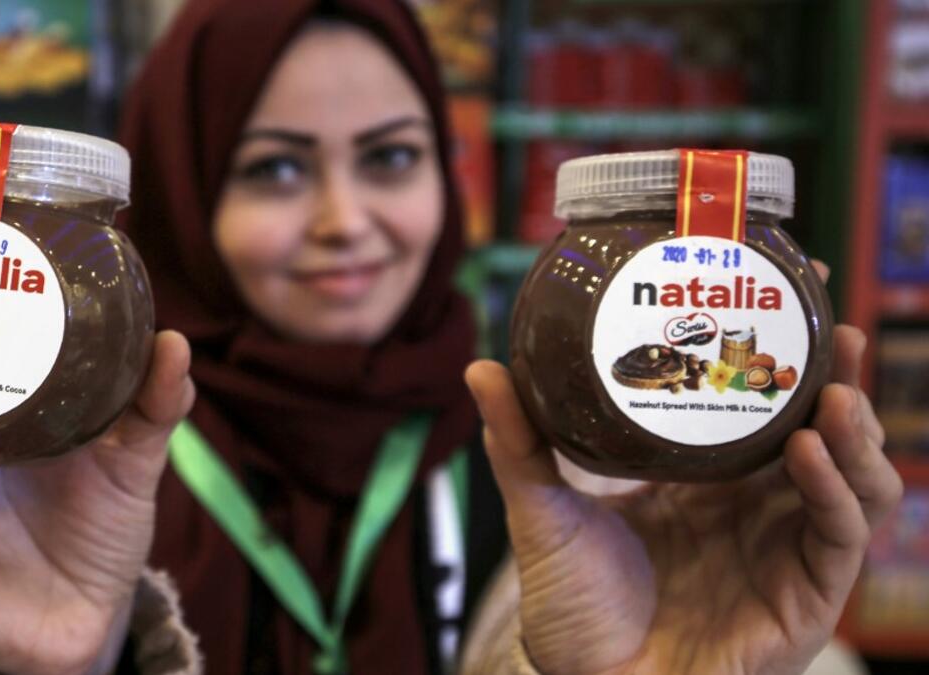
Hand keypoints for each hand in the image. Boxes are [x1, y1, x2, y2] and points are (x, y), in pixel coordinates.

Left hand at [465, 322, 900, 674]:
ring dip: (854, 429)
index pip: (755, 408)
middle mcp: (754, 508)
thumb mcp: (543, 512)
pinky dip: (835, 490)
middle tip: (826, 319)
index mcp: (703, 481)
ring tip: (833, 385)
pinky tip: (811, 450)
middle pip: (817, 431)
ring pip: (851, 478)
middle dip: (831, 374)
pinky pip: (838, 536)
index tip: (776, 292)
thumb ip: (519, 444)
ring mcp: (784, 550)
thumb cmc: (572, 609)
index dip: (775, 356)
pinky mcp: (805, 597)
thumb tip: (481, 366)